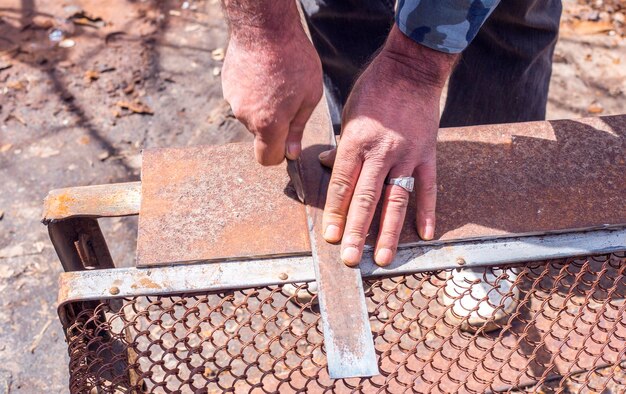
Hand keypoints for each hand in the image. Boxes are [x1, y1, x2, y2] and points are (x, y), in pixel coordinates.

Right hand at [221, 0, 322, 164]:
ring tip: (276, 80)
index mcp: (269, 125)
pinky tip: (263, 72)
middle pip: (260, 134)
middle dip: (273, 124)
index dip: (278, 155)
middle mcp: (246, 117)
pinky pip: (242, 97)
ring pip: (251, 115)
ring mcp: (233, 101)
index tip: (287, 142)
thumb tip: (291, 153)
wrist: (264, 27)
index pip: (266, 158)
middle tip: (288, 98)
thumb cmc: (294, 59)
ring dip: (262, 105)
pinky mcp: (226, 85)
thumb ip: (297, 128)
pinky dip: (252, 91)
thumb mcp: (309, 96)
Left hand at [321, 26, 457, 266]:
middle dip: (356, 231)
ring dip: (388, 231)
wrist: (412, 70)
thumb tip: (325, 163)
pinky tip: (425, 234)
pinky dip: (427, 211)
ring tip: (383, 257)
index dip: (335, 213)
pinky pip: (428, 187)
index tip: (330, 236)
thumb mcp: (348, 115)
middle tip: (349, 258)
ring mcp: (406, 155)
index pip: (342, 185)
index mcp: (356, 143)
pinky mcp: (427, 154)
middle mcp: (380, 152)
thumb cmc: (374, 90)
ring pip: (395, 200)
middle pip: (365, 199)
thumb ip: (340, 145)